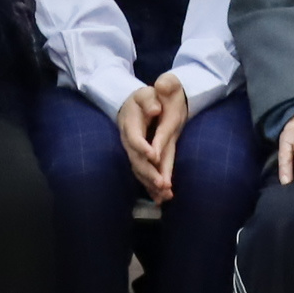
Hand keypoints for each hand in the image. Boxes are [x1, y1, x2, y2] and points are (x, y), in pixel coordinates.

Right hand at [117, 78, 187, 198]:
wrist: (132, 105)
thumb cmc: (143, 98)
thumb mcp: (146, 93)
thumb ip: (149, 99)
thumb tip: (155, 109)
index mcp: (130, 123)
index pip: (134, 137)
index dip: (142, 147)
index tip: (154, 156)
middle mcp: (128, 141)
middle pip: (136, 160)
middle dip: (148, 173)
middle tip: (162, 184)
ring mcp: (132, 152)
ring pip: (139, 170)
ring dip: (150, 184)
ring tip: (164, 195)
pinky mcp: (138, 159)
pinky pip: (143, 175)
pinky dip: (151, 187)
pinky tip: (161, 199)